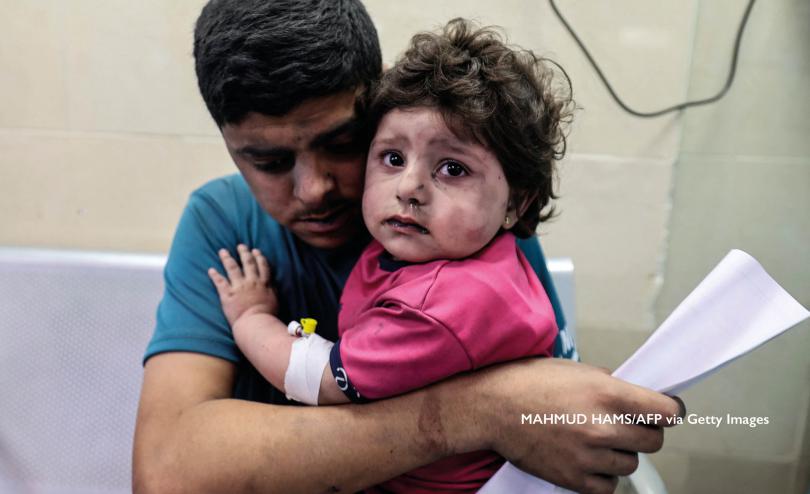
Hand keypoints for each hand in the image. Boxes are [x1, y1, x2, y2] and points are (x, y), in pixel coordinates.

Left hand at [208, 244, 277, 325]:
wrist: (256, 322)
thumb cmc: (267, 315)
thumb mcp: (275, 300)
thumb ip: (272, 290)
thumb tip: (271, 283)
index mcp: (263, 283)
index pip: (262, 266)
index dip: (258, 257)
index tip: (255, 251)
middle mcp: (251, 282)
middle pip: (247, 263)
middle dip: (244, 252)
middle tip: (240, 245)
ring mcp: (239, 287)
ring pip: (232, 268)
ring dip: (227, 258)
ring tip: (222, 251)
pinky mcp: (227, 294)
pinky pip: (220, 282)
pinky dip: (214, 275)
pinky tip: (211, 269)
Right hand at [468, 358, 682, 493]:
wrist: (491, 408)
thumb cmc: (527, 383)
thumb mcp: (575, 370)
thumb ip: (610, 384)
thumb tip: (632, 397)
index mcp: (608, 394)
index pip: (667, 411)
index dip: (670, 410)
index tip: (667, 411)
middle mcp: (603, 427)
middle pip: (654, 441)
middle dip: (645, 432)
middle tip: (628, 425)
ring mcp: (589, 456)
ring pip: (631, 465)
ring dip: (621, 454)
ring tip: (598, 441)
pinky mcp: (574, 479)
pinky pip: (609, 487)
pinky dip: (603, 476)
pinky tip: (589, 460)